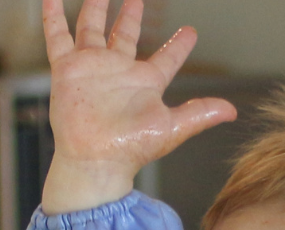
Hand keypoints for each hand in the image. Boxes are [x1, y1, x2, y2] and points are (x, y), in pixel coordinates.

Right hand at [41, 0, 235, 213]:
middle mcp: (119, 72)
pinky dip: (53, 17)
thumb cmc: (131, 149)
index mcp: (145, 83)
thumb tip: (232, 111)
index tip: (191, 32)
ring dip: (97, 9)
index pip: (166, 59)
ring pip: (93, 29)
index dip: (179, 45)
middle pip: (127, 37)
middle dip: (132, 17)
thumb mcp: (171, 128)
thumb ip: (200, 114)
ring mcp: (93, 68)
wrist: (95, 159)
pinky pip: (58, 37)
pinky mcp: (68, 69)